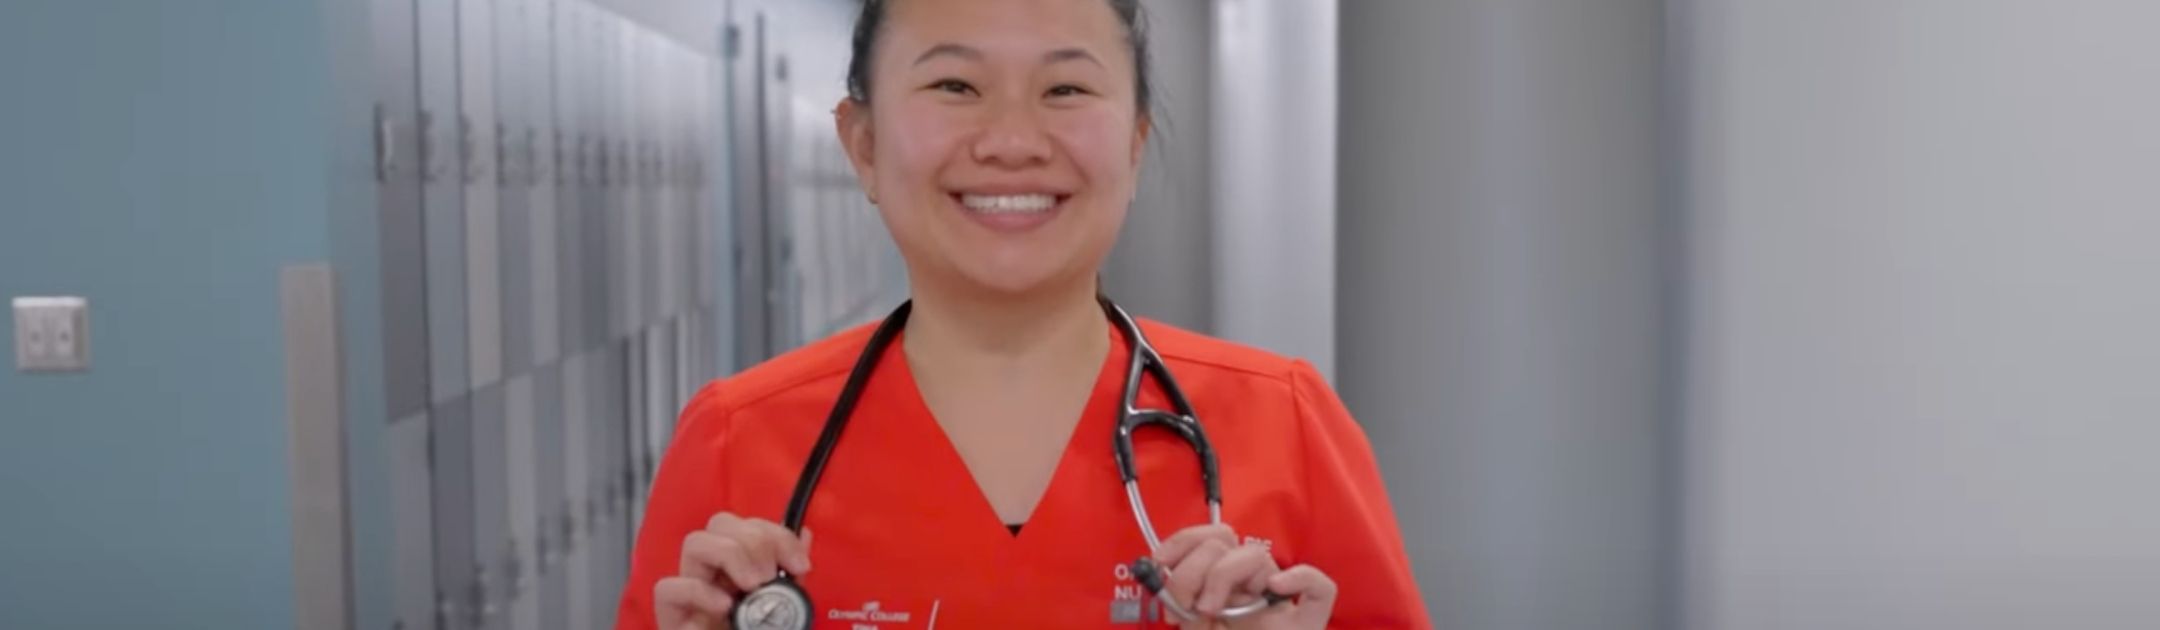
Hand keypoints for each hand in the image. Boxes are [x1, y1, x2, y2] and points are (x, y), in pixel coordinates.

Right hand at [654, 512, 812, 629]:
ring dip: (729, 554)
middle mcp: (713, 572)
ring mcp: (689, 592)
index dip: (777, 534)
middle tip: (771, 576)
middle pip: (720, 522)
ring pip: (694, 542)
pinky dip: (698, 591)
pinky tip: (724, 607)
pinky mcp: (671, 617)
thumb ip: (792, 573)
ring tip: (752, 585)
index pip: (749, 524)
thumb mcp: (785, 606)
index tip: (800, 566)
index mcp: (740, 565)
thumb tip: (805, 534)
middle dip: (754, 540)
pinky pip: (668, 588)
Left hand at [1154, 524, 1336, 629]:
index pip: (1212, 538)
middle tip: (1181, 603)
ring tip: (1208, 610)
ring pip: (1259, 557)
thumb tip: (1164, 584)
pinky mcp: (1308, 629)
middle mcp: (1252, 592)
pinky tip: (1276, 588)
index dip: (1183, 542)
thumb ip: (1182, 611)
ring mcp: (1281, 609)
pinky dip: (1300, 579)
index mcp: (1224, 589)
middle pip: (1227, 543)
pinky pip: (1321, 589)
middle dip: (1192, 568)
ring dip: (1222, 574)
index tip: (1158, 564)